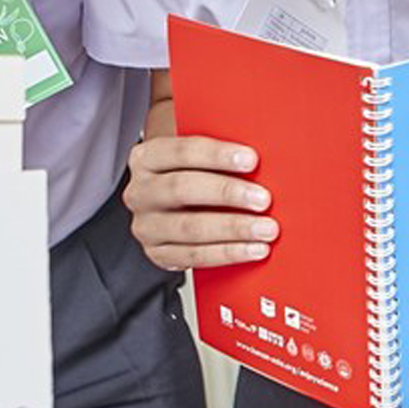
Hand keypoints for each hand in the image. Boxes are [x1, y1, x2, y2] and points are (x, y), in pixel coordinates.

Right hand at [124, 135, 276, 270]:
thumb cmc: (191, 177)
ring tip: (265, 229)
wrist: (168, 210)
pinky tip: (252, 249)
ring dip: (233, 229)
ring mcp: (147, 225)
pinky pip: (194, 256)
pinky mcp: (158, 253)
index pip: (182, 151)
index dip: (218, 154)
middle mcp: (141, 192)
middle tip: (263, 199)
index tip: (251, 159)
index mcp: (147, 158)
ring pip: (190, 228)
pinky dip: (228, 253)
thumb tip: (266, 153)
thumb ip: (220, 156)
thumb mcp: (196, 159)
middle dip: (227, 193)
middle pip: (182, 189)